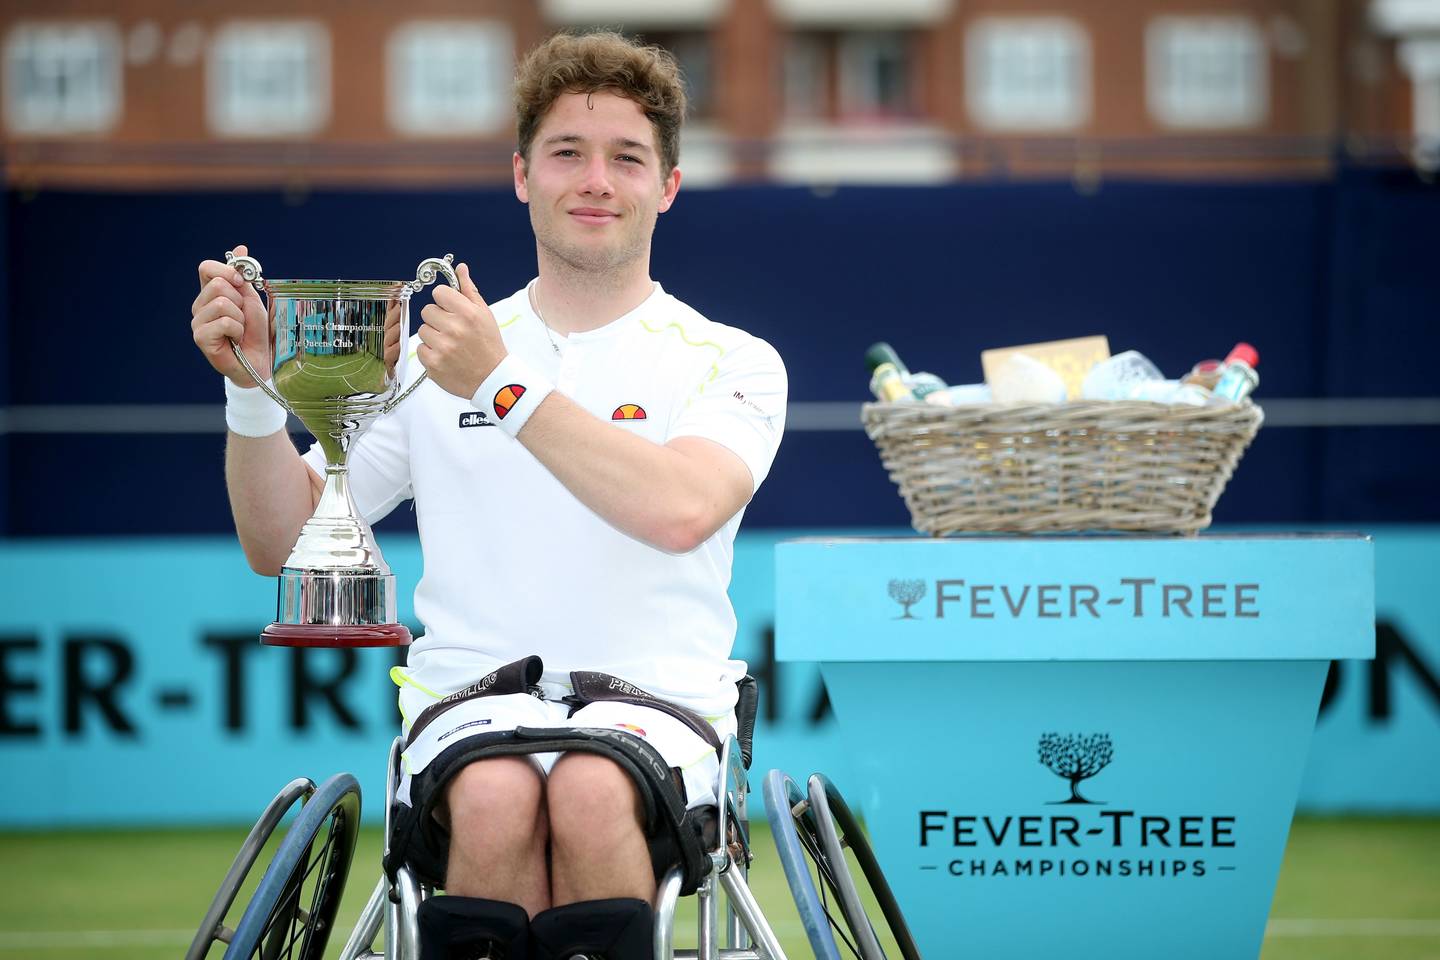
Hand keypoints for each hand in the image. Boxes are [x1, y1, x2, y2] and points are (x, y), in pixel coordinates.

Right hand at [192, 244, 269, 386]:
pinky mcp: (200, 337)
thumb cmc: (256, 331)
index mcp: (210, 292)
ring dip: (240, 318)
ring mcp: (197, 321)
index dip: (226, 270)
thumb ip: (243, 276)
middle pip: (218, 285)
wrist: (260, 360)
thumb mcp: (252, 299)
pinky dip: (236, 330)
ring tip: (240, 330)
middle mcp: (200, 305)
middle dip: (239, 301)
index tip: (240, 281)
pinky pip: (223, 321)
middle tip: (242, 317)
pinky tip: (235, 339)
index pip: (206, 267)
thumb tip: (240, 248)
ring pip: (222, 303)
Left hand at [416, 262, 506, 399]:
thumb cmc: (488, 345)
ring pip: (423, 330)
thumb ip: (469, 290)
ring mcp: (442, 347)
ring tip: (450, 345)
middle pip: (427, 311)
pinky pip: (420, 349)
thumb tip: (460, 268)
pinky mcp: (433, 364)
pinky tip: (446, 357)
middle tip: (452, 330)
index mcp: (468, 313)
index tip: (451, 310)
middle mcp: (454, 329)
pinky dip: (431, 353)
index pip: (439, 293)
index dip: (444, 301)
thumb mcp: (484, 314)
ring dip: (433, 337)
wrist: (492, 379)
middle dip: (438, 319)